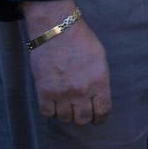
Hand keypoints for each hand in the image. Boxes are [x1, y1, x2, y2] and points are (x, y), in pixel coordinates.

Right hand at [23, 0, 110, 124]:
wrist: (57, 29)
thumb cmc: (81, 39)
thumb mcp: (100, 58)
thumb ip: (100, 79)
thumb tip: (98, 95)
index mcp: (99, 81)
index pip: (103, 111)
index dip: (101, 117)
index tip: (98, 117)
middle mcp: (82, 91)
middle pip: (83, 119)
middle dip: (84, 116)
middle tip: (81, 111)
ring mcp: (62, 93)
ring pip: (65, 118)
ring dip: (67, 113)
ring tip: (67, 104)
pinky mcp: (44, 92)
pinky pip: (48, 113)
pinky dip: (51, 110)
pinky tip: (54, 102)